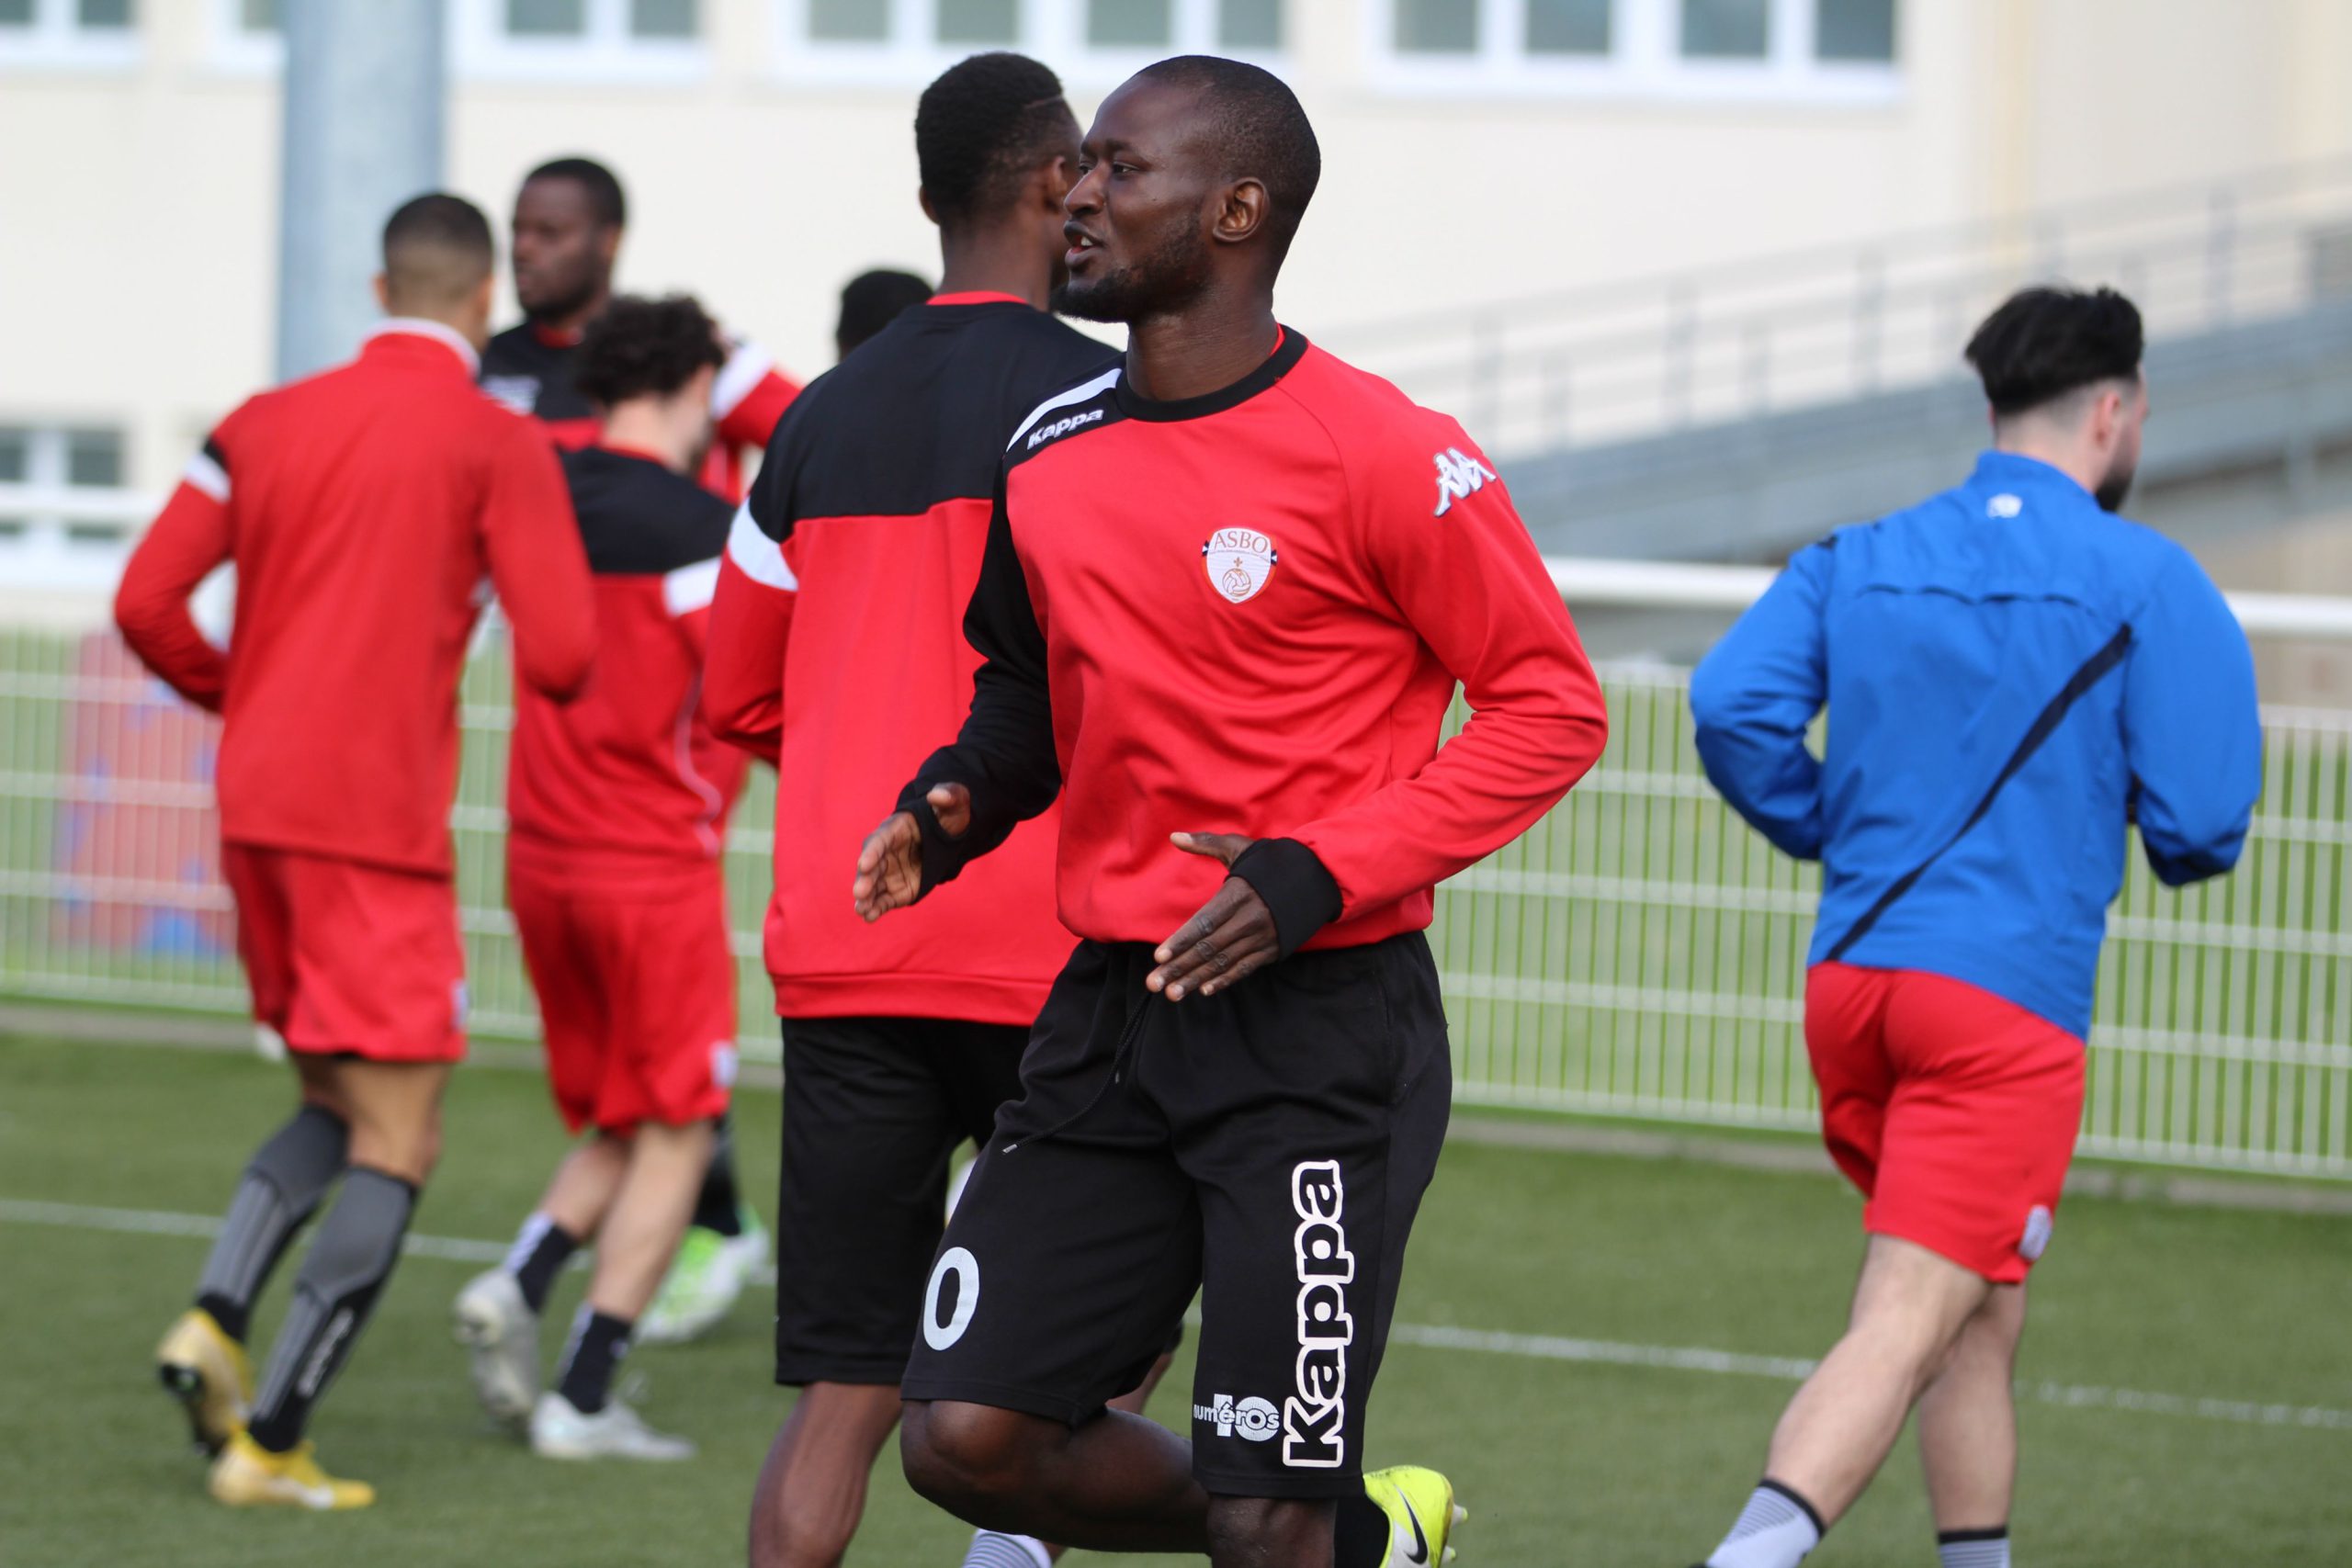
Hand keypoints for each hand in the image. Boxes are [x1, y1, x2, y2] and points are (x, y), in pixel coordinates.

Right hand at [851, 784, 970, 922]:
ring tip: (861, 910)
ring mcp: (889, 872)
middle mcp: (886, 852)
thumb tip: (938, 795)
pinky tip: (869, 918)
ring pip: (873, 885)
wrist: (948, 835)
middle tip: (860, 892)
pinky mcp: (896, 888)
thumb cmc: (948, 815)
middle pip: (871, 865)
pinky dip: (876, 909)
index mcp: (895, 829)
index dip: (872, 851)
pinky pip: (884, 900)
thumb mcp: (955, 801)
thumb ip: (949, 796)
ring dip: (866, 898)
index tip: (864, 863)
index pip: (880, 839)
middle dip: (865, 879)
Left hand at [1146, 831, 1278, 1001]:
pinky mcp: (1271, 950)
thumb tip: (1173, 835)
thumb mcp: (1238, 848)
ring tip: (1172, 993)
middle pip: (1209, 948)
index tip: (1159, 955)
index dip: (1181, 940)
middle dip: (1179, 967)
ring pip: (1223, 962)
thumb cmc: (1267, 864)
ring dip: (1195, 979)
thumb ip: (1205, 843)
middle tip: (1154, 982)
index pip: (1205, 922)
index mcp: (1238, 895)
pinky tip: (1204, 990)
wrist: (1315, 879)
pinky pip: (1244, 969)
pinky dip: (1224, 980)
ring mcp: (1262, 938)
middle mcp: (1250, 919)